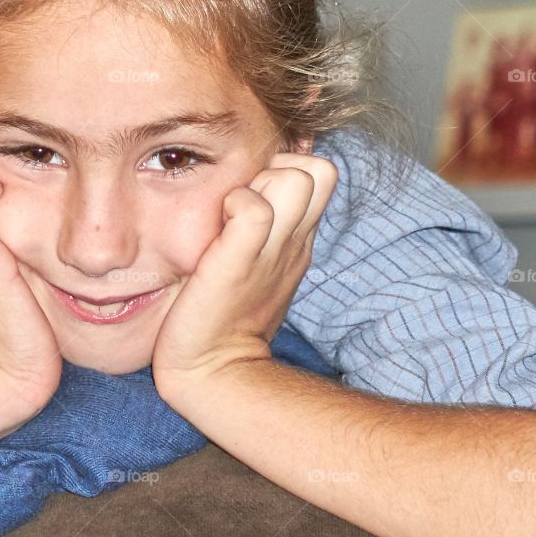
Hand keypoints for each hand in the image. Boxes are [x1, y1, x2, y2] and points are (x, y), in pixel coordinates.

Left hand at [150, 152, 337, 395]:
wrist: (213, 371)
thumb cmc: (224, 313)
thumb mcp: (256, 261)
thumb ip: (261, 223)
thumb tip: (253, 181)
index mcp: (299, 240)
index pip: (321, 172)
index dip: (291, 165)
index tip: (257, 191)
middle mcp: (295, 241)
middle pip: (319, 169)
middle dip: (282, 167)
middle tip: (248, 200)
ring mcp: (273, 250)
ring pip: (296, 179)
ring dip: (262, 182)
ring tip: (234, 215)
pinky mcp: (240, 259)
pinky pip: (254, 208)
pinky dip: (235, 205)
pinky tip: (217, 231)